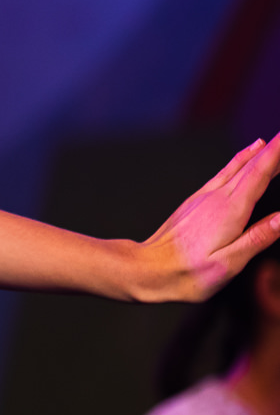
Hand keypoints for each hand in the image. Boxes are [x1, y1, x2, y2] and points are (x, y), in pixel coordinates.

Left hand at [139, 137, 279, 301]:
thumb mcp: (229, 263)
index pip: (260, 174)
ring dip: (254, 154)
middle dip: (272, 149)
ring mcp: (203, 199)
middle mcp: (216, 198)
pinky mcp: (194, 203)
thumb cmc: (187, 273)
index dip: (277, 152)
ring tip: (269, 141)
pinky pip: (221, 176)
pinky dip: (236, 164)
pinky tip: (240, 163)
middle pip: (250, 166)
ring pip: (234, 168)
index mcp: (230, 211)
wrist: (147, 269)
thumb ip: (258, 237)